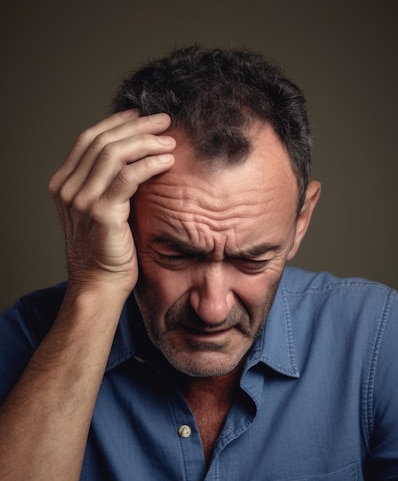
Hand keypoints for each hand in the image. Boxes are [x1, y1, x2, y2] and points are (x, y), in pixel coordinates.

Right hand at [49, 110, 175, 297]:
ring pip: (115, 153)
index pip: (89, 139)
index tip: (141, 116)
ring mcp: (82, 200)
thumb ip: (107, 184)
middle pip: (103, 141)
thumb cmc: (107, 250)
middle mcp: (68, 188)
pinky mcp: (102, 212)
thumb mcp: (100, 210)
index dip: (116, 123)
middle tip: (164, 121)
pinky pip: (129, 177)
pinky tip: (168, 161)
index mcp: (64, 184)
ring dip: (146, 142)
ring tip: (170, 140)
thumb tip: (134, 157)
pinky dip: (150, 164)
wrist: (99, 285)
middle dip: (137, 126)